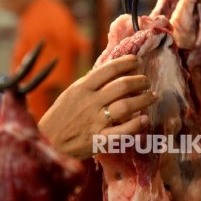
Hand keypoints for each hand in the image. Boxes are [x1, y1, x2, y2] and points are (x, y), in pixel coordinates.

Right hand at [38, 55, 156, 159]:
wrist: (48, 140)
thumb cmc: (61, 114)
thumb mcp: (72, 93)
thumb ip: (91, 83)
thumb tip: (113, 70)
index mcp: (82, 87)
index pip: (109, 70)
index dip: (127, 63)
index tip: (138, 61)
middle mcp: (90, 102)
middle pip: (122, 86)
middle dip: (140, 81)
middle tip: (146, 82)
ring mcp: (95, 121)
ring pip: (126, 106)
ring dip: (143, 100)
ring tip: (152, 96)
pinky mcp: (99, 140)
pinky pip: (122, 132)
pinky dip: (136, 125)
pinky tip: (145, 119)